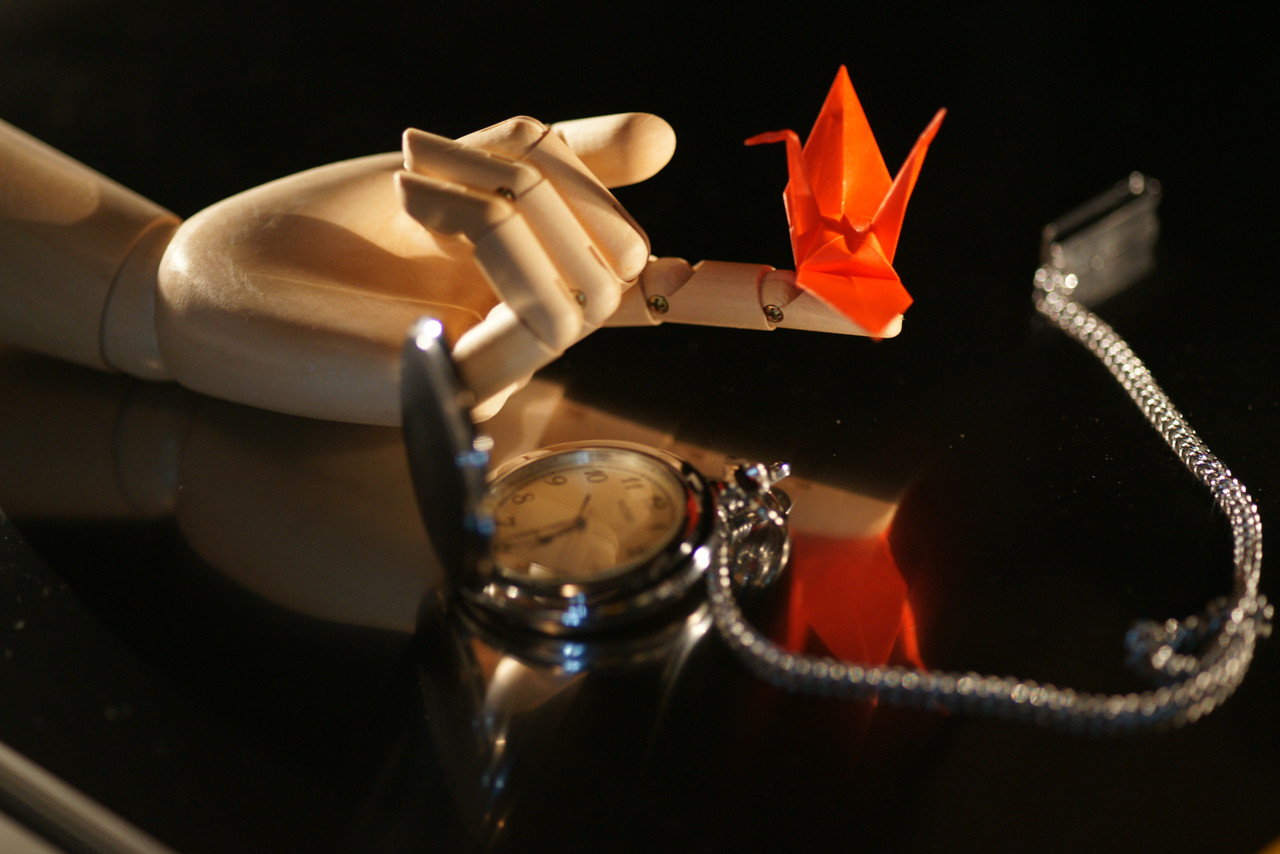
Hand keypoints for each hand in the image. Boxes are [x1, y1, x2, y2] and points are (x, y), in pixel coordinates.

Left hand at [155, 113, 674, 423]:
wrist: (207, 285)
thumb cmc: (315, 231)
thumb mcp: (446, 173)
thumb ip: (547, 160)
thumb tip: (664, 134)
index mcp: (522, 286)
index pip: (627, 256)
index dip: (641, 217)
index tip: (612, 157)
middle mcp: (519, 334)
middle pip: (622, 260)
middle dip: (565, 180)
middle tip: (462, 150)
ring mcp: (496, 367)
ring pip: (592, 286)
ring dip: (516, 196)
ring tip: (417, 171)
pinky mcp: (465, 387)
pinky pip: (545, 314)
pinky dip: (493, 229)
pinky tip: (413, 198)